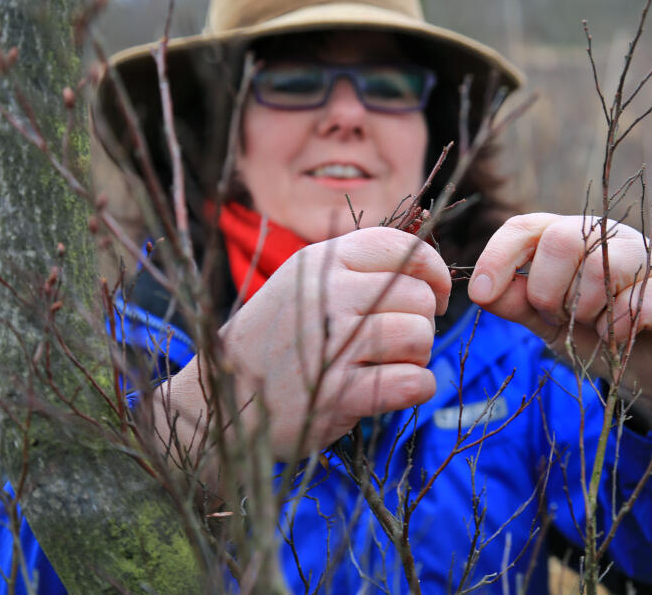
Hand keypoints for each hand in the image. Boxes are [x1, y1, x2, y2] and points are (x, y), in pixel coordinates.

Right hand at [157, 227, 450, 461]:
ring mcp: (332, 344)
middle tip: (402, 342)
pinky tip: (396, 389)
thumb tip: (428, 266)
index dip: (434, 272)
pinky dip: (417, 388)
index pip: (405, 248)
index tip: (434, 297)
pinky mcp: (338, 394)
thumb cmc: (275, 341)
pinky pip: (412, 382)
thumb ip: (357, 269)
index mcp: (322, 261)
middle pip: (418, 297)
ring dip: (418, 356)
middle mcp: (327, 295)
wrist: (217, 403)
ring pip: (419, 336)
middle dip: (424, 322)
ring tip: (393, 364)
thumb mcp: (305, 284)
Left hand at [467, 213, 651, 432]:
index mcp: (572, 236)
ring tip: (595, 326)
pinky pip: (631, 305)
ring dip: (583, 313)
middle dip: (547, 291)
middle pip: (560, 240)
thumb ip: (516, 303)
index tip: (479, 292)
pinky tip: (620, 338)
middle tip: (559, 317)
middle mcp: (610, 237)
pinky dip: (614, 331)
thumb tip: (480, 290)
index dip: (498, 256)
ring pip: (596, 269)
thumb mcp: (547, 321)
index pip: (526, 227)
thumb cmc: (596, 336)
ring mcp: (648, 258)